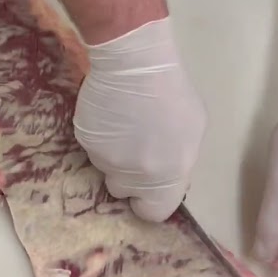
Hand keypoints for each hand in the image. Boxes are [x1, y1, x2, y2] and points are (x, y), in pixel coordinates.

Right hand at [74, 17, 206, 221]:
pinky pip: (93, 147)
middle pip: (124, 190)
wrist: (134, 64)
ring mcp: (106, 159)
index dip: (150, 201)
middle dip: (128, 175)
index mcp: (166, 176)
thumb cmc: (173, 93)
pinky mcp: (86, 141)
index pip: (154, 212)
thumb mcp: (192, 131)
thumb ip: (178, 160)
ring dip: (114, 153)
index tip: (148, 188)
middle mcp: (133, 176)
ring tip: (124, 122)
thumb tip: (165, 171)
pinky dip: (100, 135)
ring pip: (106, 167)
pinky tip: (110, 112)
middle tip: (134, 148)